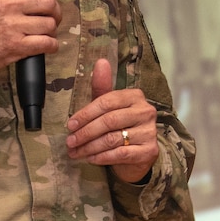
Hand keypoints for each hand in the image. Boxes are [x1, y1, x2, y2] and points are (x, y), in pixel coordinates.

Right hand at [0, 0, 62, 81]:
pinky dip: (51, 46)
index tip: (47, 3)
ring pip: (49, 24)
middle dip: (55, 12)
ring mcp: (12, 26)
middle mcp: (8, 5)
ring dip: (52, 31)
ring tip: (45, 35)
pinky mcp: (15, 47)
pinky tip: (46, 47)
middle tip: (51, 20)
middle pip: (48, 2)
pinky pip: (46, 43)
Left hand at [66, 58, 158, 181]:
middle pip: (108, 121)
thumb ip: (102, 87)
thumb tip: (101, 61)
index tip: (70, 125)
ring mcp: (149, 132)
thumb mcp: (109, 106)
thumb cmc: (120, 126)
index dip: (85, 114)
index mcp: (135, 96)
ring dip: (89, 147)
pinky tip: (90, 159)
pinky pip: (120, 154)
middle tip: (70, 142)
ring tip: (75, 152)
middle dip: (85, 132)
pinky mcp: (149, 151)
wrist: (137, 155)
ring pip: (112, 139)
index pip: (106, 102)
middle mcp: (145, 111)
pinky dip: (101, 157)